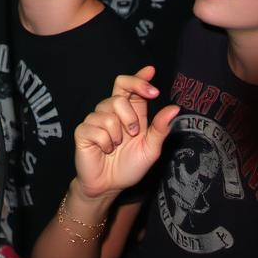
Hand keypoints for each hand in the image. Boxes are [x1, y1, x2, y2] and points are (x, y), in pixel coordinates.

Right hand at [74, 66, 178, 200]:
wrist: (109, 186)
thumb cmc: (129, 165)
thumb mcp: (150, 149)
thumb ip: (160, 129)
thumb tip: (175, 108)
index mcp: (129, 112)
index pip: (130, 86)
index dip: (139, 77)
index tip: (151, 71)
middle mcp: (111, 111)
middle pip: (119, 96)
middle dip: (130, 116)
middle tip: (133, 133)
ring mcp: (95, 119)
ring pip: (108, 114)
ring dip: (117, 135)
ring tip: (116, 146)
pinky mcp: (83, 130)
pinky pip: (97, 130)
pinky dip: (105, 143)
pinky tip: (104, 150)